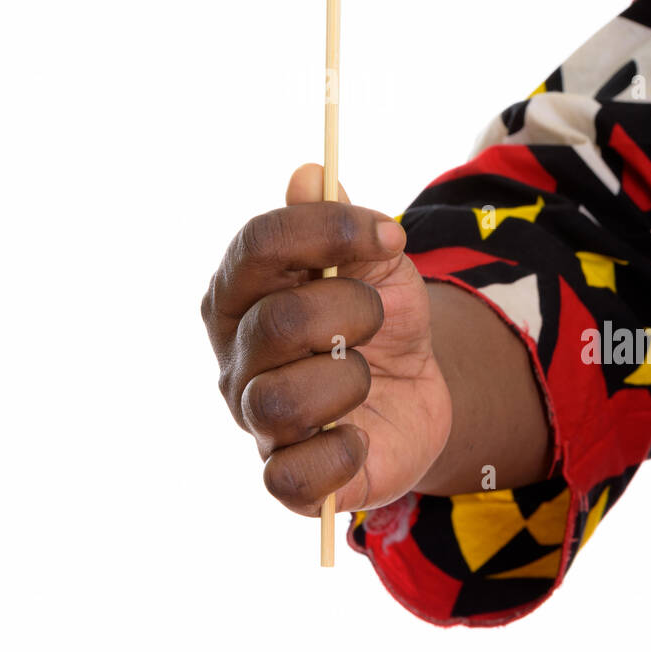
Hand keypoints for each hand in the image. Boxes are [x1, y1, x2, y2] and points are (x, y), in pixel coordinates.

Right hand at [201, 164, 451, 515]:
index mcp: (242, 290)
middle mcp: (235, 355)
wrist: (415, 390)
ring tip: (365, 375)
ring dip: (346, 381)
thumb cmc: (379, 318)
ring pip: (278, 403)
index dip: (325, 231)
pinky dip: (339, 453)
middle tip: (379, 316)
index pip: (257, 245)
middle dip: (351, 311)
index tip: (391, 234)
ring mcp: (254, 419)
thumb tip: (308, 173)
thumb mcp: (376, 263)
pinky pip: (289, 478)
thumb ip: (341, 222)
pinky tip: (361, 433)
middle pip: (276, 323)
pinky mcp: (283, 478)